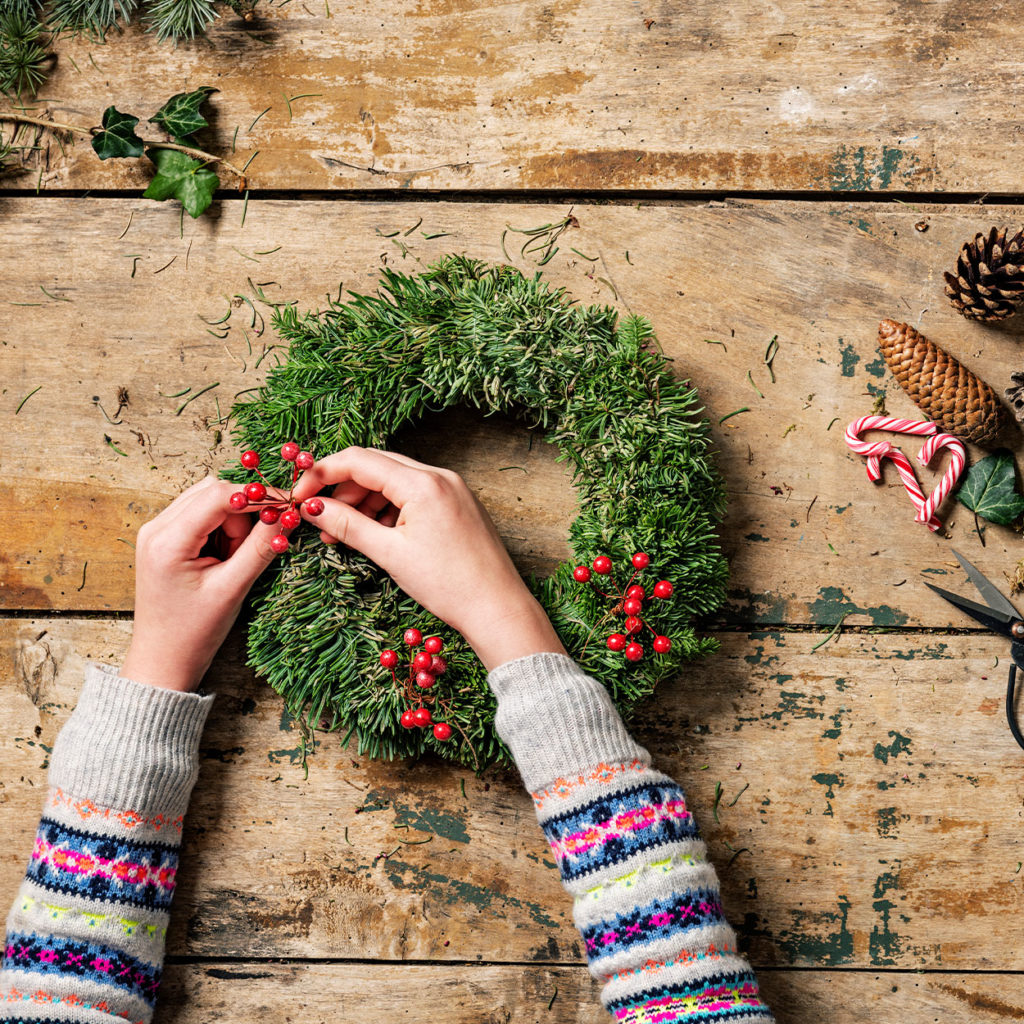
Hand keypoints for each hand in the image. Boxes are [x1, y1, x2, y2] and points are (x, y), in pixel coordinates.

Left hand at [120, 477, 283, 691]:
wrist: (163, 659)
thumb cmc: (193, 631)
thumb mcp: (233, 588)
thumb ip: (262, 547)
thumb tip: (289, 515)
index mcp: (167, 540)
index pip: (219, 495)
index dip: (257, 497)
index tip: (287, 507)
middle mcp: (156, 527)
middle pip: (213, 492)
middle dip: (242, 514)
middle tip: (249, 550)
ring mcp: (157, 531)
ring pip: (209, 501)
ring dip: (232, 522)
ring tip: (232, 560)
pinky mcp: (164, 538)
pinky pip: (201, 515)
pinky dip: (221, 529)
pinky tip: (223, 557)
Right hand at [292, 448, 565, 669]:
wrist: (498, 608)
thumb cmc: (448, 585)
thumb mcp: (390, 554)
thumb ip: (347, 525)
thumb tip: (312, 509)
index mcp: (423, 483)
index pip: (359, 460)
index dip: (322, 474)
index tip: (300, 496)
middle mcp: (440, 476)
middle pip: (376, 465)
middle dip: (342, 489)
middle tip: (318, 519)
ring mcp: (451, 487)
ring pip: (394, 480)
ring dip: (364, 501)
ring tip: (343, 535)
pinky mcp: (457, 502)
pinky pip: (413, 493)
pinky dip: (388, 508)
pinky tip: (374, 533)